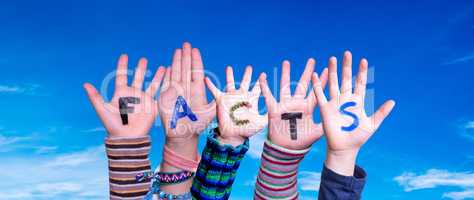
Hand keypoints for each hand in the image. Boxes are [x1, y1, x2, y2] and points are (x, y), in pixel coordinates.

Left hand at [84, 55, 165, 136]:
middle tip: (144, 59)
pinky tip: (170, 80)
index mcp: (121, 93)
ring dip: (157, 76)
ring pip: (151, 84)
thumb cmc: (113, 125)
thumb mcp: (103, 109)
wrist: (127, 138)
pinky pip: (159, 95)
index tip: (125, 55)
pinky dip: (165, 86)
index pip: (122, 76)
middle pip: (138, 78)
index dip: (123, 65)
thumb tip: (85, 84)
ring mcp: (144, 100)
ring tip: (163, 66)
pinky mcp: (152, 106)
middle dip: (141, 68)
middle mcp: (133, 94)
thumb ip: (95, 97)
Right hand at [158, 42, 215, 143]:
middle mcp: (186, 89)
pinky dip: (167, 75)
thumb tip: (224, 92)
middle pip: (186, 69)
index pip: (196, 72)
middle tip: (186, 43)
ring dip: (177, 61)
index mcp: (197, 90)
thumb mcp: (209, 113)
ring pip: (176, 73)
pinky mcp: (166, 97)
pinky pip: (166, 83)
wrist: (182, 135)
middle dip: (186, 56)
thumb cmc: (197, 125)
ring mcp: (176, 92)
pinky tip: (168, 66)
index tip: (195, 50)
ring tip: (178, 50)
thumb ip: (216, 103)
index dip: (196, 61)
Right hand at [205, 66, 266, 145]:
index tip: (264, 74)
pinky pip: (214, 91)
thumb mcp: (261, 122)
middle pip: (245, 82)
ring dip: (229, 75)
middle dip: (247, 75)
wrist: (234, 135)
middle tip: (249, 67)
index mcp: (251, 100)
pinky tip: (206, 78)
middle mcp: (241, 97)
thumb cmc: (248, 130)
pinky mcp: (221, 101)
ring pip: (230, 83)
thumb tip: (279, 110)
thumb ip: (269, 114)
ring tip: (229, 67)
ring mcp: (231, 98)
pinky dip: (210, 85)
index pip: (257, 88)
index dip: (260, 81)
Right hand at [259, 59, 327, 149]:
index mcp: (308, 108)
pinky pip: (268, 96)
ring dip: (286, 75)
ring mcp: (286, 106)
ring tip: (286, 62)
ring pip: (286, 86)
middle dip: (307, 72)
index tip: (328, 70)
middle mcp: (297, 104)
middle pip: (303, 85)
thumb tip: (339, 121)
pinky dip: (264, 87)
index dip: (321, 82)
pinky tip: (262, 76)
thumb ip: (325, 125)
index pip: (316, 91)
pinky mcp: (275, 110)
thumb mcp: (316, 133)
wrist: (286, 150)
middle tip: (312, 60)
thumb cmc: (302, 142)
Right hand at [311, 51, 394, 175]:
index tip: (363, 60)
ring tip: (332, 58)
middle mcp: (346, 99)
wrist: (345, 148)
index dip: (361, 72)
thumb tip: (393, 101)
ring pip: (333, 83)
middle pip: (346, 79)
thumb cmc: (358, 137)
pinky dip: (318, 86)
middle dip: (346, 66)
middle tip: (347, 53)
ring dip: (332, 71)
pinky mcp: (325, 109)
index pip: (359, 83)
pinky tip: (316, 75)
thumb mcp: (372, 125)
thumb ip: (381, 113)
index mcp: (357, 101)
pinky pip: (320, 95)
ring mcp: (335, 103)